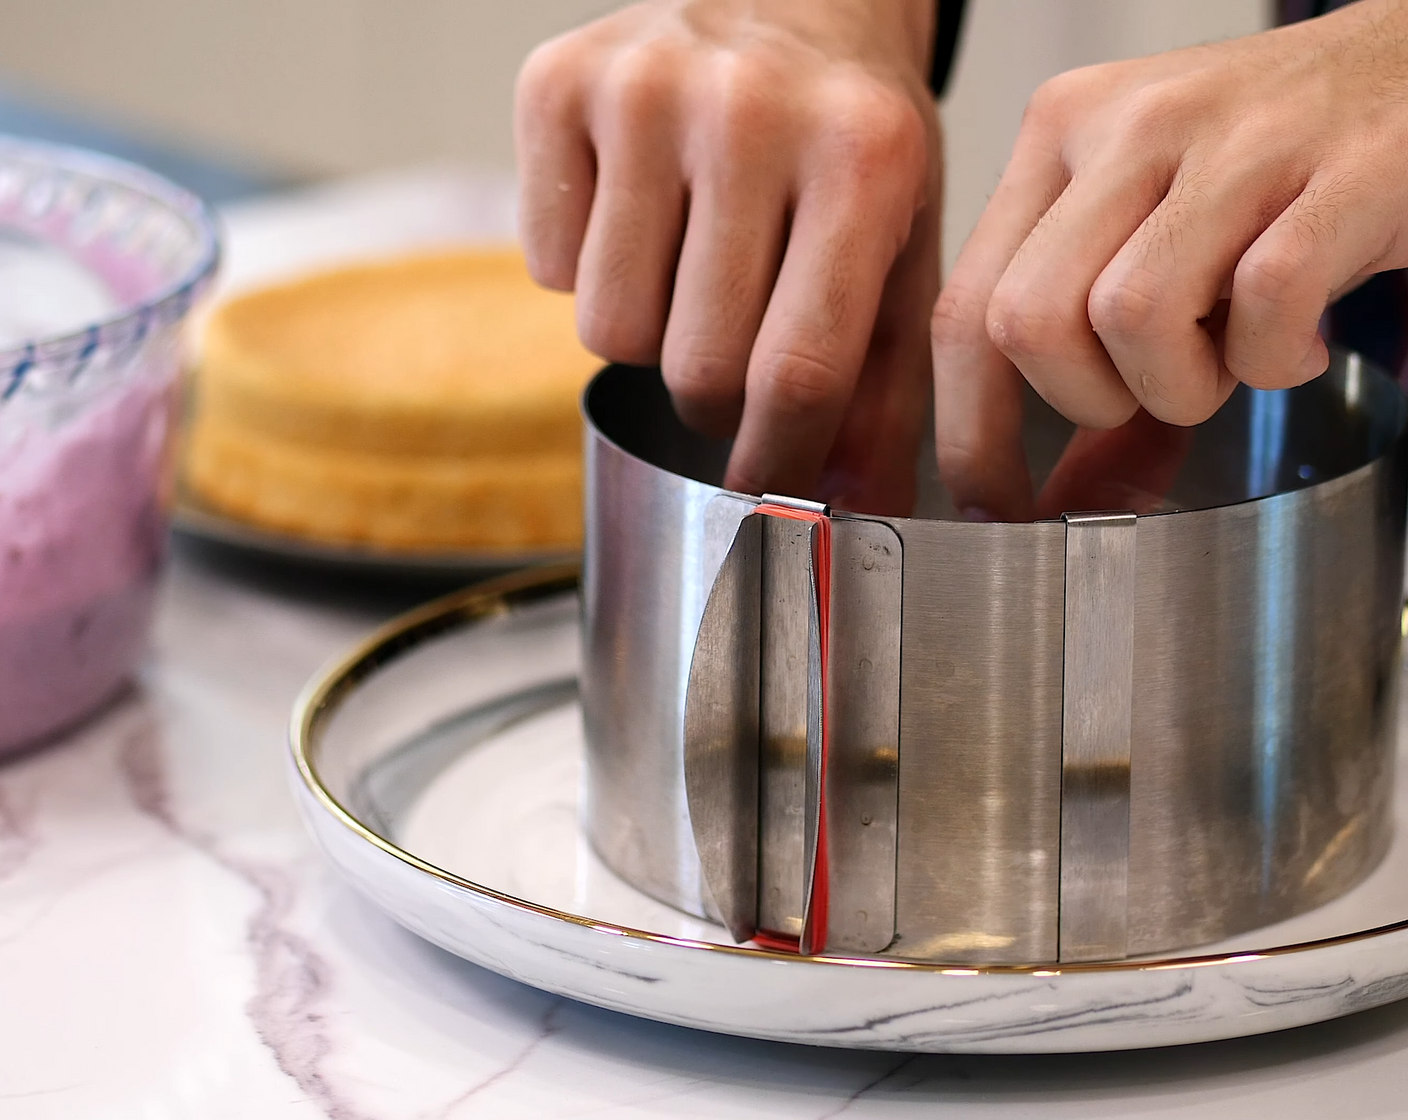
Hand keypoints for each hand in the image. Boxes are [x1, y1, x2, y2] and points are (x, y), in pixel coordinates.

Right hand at [516, 0, 941, 513]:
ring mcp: (644, 86)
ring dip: (650, 336)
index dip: (774, 461)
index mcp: (862, 154)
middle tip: (731, 355)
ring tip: (690, 272)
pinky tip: (639, 217)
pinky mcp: (557, 81)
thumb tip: (853, 505)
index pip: (797, 373)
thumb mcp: (903, 251)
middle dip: (712, 403)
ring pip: (612, 332)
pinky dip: (588, 272)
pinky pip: (549, 270)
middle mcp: (750, 108)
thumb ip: (890, 386)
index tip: (765, 490)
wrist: (791, 0)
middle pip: (696, 367)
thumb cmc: (850, 143)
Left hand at [933, 0, 1407, 520]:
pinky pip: (1264, 304)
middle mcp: (1128, 123)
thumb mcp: (1147, 234)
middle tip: (1151, 390)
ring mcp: (1234, 139)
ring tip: (1228, 358)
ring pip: (1130, 316)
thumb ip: (1086, 348)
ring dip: (1181, 384)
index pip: (965, 309)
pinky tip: (1294, 345)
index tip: (991, 499)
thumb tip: (1044, 504)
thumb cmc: (1267, 167)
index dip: (971, 430)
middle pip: (1028, 321)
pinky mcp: (1340, 169)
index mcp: (1060, 132)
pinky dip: (1272, 361)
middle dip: (1086, 401)